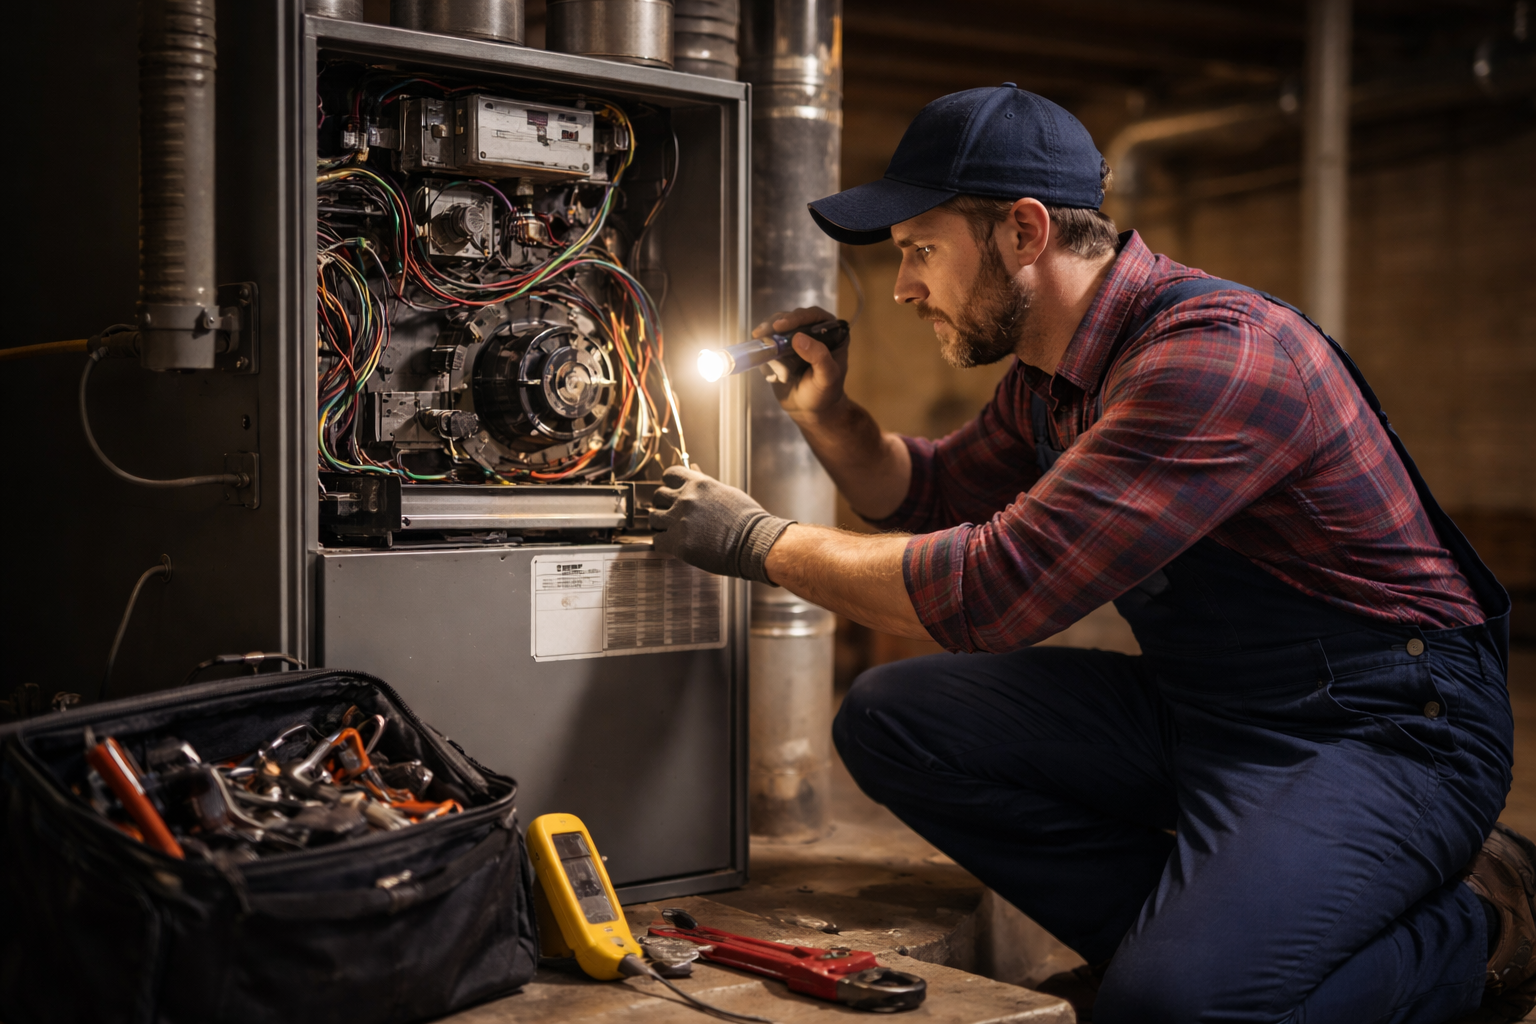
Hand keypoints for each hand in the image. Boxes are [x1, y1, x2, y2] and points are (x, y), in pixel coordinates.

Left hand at [649, 466, 792, 583]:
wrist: (755, 543)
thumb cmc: (747, 520)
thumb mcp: (727, 492)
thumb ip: (705, 483)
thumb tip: (693, 468)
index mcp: (698, 483)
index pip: (669, 475)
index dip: (669, 484)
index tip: (673, 493)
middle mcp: (686, 499)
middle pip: (658, 496)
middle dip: (664, 505)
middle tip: (673, 515)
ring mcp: (680, 521)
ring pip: (654, 518)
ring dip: (661, 525)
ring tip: (673, 531)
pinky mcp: (678, 543)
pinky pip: (657, 541)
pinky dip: (664, 544)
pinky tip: (675, 546)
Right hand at [753, 306, 849, 424]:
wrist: (809, 411)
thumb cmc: (825, 395)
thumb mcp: (827, 378)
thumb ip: (819, 357)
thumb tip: (799, 337)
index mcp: (832, 334)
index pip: (813, 316)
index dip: (796, 317)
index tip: (780, 325)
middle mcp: (813, 333)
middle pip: (791, 318)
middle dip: (775, 326)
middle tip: (761, 333)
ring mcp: (794, 341)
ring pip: (776, 330)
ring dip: (768, 342)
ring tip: (770, 361)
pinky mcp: (780, 351)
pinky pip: (768, 346)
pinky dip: (765, 356)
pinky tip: (772, 374)